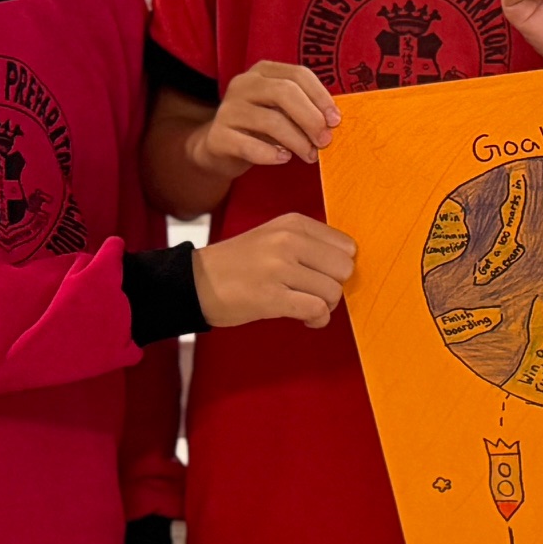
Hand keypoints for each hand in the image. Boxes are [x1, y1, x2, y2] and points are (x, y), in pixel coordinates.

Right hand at [189, 61, 339, 180]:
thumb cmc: (262, 127)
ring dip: (297, 141)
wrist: (221, 148)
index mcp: (263, 71)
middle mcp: (243, 84)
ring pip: (270, 120)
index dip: (321, 96)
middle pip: (284, 92)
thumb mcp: (283, 111)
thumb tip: (334, 122)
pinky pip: (249, 145)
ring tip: (310, 155)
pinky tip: (283, 158)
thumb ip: (305, 109)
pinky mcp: (217, 136)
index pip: (298, 74)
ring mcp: (227, 109)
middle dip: (311, 118)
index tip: (336, 120)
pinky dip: (271, 154)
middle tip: (325, 140)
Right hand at [192, 212, 354, 329]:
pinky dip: (318, 319)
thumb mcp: (274, 238)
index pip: (346, 246)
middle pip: (344, 269)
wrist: (194, 282)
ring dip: (326, 306)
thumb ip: (310, 245)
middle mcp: (288, 241)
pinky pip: (316, 309)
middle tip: (315, 293)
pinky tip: (306, 319)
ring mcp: (278, 268)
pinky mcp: (271, 297)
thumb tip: (348, 264)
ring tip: (307, 306)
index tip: (323, 275)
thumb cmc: (239, 264)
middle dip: (335, 287)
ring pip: (333, 291)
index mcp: (293, 224)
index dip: (339, 266)